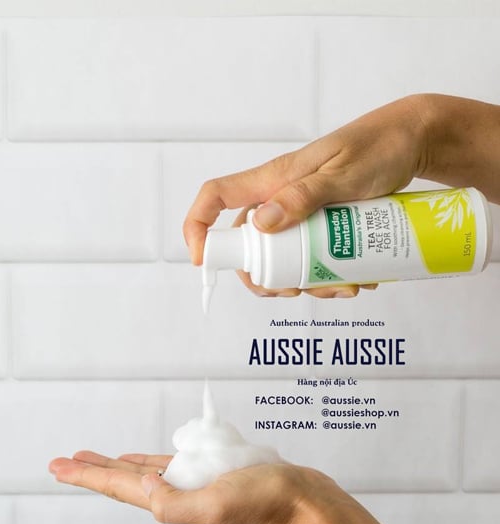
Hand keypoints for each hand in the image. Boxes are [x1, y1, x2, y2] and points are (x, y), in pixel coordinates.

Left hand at [49, 450, 336, 523]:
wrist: (300, 499)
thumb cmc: (264, 502)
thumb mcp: (214, 506)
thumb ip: (173, 503)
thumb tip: (141, 486)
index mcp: (171, 501)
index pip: (118, 487)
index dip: (86, 475)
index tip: (58, 465)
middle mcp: (175, 492)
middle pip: (122, 479)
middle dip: (91, 469)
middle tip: (63, 460)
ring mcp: (190, 481)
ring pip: (141, 470)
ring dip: (115, 464)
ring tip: (93, 457)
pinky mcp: (208, 470)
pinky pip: (167, 463)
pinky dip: (147, 460)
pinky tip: (139, 458)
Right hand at [183, 94, 427, 297]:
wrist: (412, 142)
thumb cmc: (378, 147)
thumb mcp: (343, 174)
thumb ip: (303, 195)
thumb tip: (261, 223)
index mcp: (272, 181)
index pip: (216, 196)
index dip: (199, 226)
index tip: (203, 260)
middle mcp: (279, 199)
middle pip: (248, 244)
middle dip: (264, 277)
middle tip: (293, 292)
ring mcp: (300, 215)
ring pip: (282, 258)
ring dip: (305, 282)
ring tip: (343, 287)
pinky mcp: (322, 226)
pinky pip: (312, 258)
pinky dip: (329, 276)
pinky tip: (357, 279)